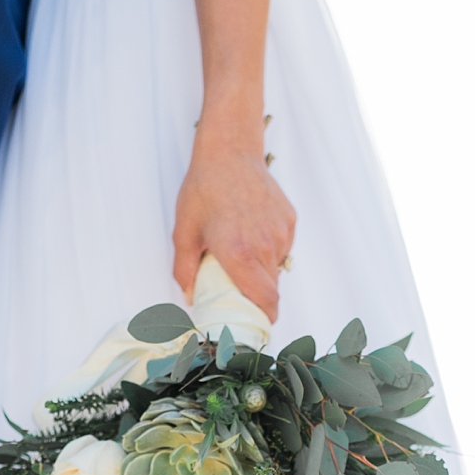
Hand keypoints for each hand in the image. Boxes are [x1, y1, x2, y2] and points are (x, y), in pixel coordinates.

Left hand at [177, 0, 289, 319]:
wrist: (230, 149)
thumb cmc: (204, 189)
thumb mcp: (184, 232)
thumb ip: (185, 271)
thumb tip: (189, 299)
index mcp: (239, 255)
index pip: (265, 303)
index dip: (263, 320)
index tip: (255, 326)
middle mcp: (265, 247)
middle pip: (271, 291)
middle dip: (257, 297)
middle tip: (237, 291)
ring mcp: (281, 233)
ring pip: (276, 269)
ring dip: (261, 270)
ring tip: (240, 252)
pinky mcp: (289, 220)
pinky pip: (282, 247)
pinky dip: (268, 249)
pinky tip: (250, 230)